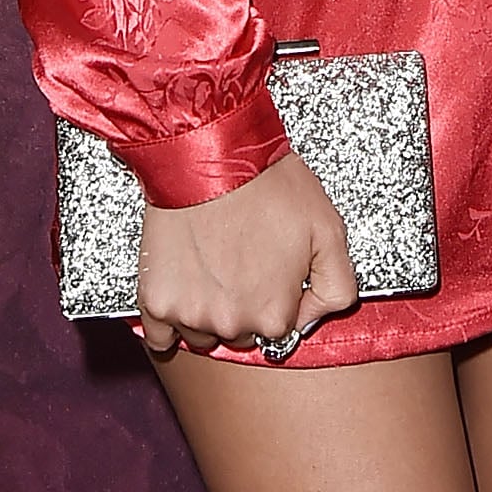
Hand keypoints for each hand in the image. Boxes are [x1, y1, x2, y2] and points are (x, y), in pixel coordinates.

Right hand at [137, 151, 358, 356]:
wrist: (211, 153)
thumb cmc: (268, 184)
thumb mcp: (329, 228)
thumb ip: (337, 285)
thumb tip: (315, 315)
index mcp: (275, 314)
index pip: (281, 327)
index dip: (280, 294)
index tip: (272, 265)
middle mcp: (232, 325)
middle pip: (242, 332)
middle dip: (245, 302)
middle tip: (243, 256)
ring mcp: (190, 316)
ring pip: (203, 333)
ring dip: (209, 309)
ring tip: (214, 260)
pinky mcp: (154, 302)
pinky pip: (158, 338)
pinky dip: (169, 321)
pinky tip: (183, 287)